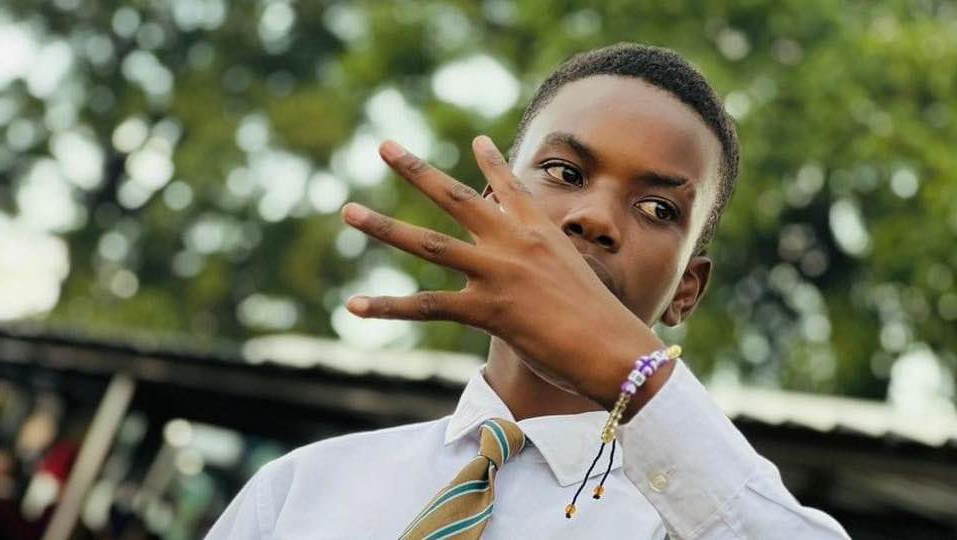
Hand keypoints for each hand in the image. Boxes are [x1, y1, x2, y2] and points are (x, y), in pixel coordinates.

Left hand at [340, 136, 664, 408]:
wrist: (616, 349)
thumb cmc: (603, 322)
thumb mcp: (576, 277)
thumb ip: (548, 264)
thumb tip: (535, 272)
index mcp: (539, 231)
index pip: (510, 186)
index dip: (490, 162)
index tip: (477, 140)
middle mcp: (514, 241)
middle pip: (455, 197)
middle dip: (416, 170)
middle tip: (385, 146)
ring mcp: (498, 272)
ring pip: (429, 243)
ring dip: (384, 226)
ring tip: (347, 211)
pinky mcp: (487, 309)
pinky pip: (426, 305)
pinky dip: (387, 307)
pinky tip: (354, 306)